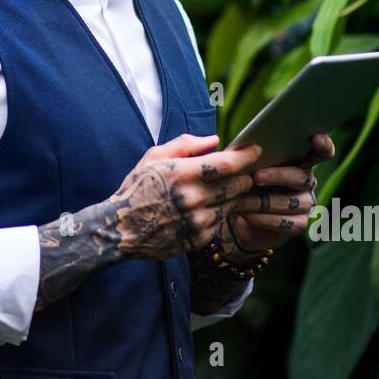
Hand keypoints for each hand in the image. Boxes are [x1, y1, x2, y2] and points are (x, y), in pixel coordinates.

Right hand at [107, 132, 262, 261]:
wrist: (121, 229)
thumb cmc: (137, 188)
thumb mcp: (154, 157)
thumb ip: (186, 145)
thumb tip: (215, 140)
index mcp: (183, 173)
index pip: (228, 164)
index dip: (247, 156)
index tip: (257, 150)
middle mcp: (193, 198)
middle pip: (238, 184)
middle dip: (244, 175)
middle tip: (242, 170)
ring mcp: (198, 220)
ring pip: (233, 203)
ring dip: (234, 194)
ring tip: (224, 187)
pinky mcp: (199, 238)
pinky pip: (222, 220)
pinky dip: (221, 211)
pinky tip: (209, 206)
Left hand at [226, 132, 335, 258]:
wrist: (240, 216)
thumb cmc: (244, 182)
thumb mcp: (243, 166)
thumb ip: (247, 154)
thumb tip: (241, 148)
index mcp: (299, 161)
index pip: (320, 152)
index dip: (323, 145)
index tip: (316, 138)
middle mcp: (307, 181)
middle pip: (300, 177)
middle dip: (277, 176)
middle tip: (256, 177)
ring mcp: (306, 203)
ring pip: (290, 201)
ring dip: (262, 201)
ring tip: (240, 199)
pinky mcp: (299, 224)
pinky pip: (285, 222)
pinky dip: (263, 218)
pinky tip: (247, 214)